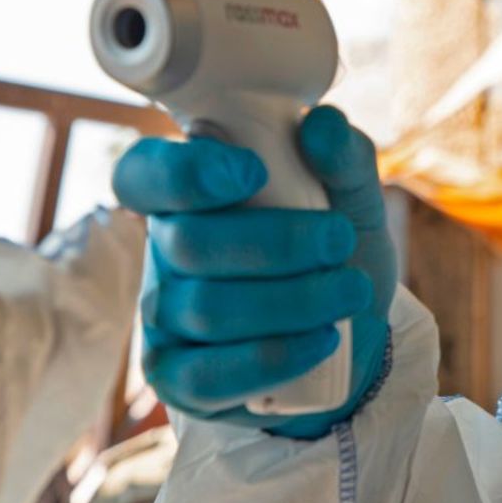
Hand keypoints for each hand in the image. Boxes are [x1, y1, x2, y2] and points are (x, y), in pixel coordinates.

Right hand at [113, 106, 396, 438]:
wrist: (358, 335)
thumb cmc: (340, 253)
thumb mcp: (355, 198)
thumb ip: (344, 156)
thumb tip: (321, 124)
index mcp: (192, 193)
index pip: (143, 173)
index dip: (186, 173)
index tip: (254, 173)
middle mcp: (166, 251)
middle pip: (190, 243)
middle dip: (280, 242)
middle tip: (341, 240)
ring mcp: (164, 317)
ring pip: (206, 309)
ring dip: (295, 299)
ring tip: (351, 291)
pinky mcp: (178, 378)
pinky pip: (207, 375)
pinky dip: (276, 356)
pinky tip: (323, 340)